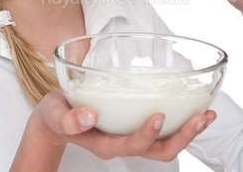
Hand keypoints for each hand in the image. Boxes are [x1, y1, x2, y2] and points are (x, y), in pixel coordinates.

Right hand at [18, 91, 215, 164]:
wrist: (57, 117)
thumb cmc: (57, 114)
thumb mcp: (55, 115)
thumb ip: (67, 119)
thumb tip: (88, 115)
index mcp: (102, 143)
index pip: (128, 145)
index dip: (145, 135)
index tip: (158, 116)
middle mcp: (120, 142)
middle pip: (156, 151)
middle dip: (181, 138)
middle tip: (200, 118)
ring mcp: (129, 135)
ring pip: (163, 144)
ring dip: (187, 132)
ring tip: (206, 115)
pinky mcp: (133, 125)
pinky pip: (161, 130)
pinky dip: (180, 121)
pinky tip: (191, 109)